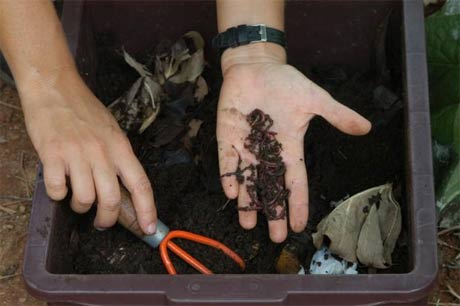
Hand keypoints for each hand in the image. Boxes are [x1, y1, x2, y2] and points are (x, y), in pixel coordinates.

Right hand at [19, 67, 156, 233]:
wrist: (56, 87)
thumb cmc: (85, 110)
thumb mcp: (112, 131)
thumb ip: (119, 158)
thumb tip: (124, 188)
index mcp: (120, 147)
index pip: (141, 184)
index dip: (147, 210)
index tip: (150, 229)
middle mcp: (102, 152)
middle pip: (111, 199)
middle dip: (107, 219)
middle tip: (102, 222)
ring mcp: (77, 153)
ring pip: (84, 199)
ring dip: (80, 207)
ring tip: (77, 199)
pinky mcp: (52, 154)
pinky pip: (57, 189)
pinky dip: (58, 195)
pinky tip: (59, 185)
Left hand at [217, 43, 370, 242]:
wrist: (257, 67)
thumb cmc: (285, 83)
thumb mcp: (315, 99)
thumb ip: (337, 115)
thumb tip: (366, 128)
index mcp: (289, 147)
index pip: (295, 181)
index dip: (298, 203)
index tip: (300, 226)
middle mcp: (267, 152)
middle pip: (271, 188)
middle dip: (273, 211)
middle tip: (275, 237)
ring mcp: (246, 146)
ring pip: (247, 180)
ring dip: (248, 202)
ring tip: (248, 224)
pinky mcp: (228, 136)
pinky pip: (228, 160)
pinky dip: (229, 175)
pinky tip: (231, 193)